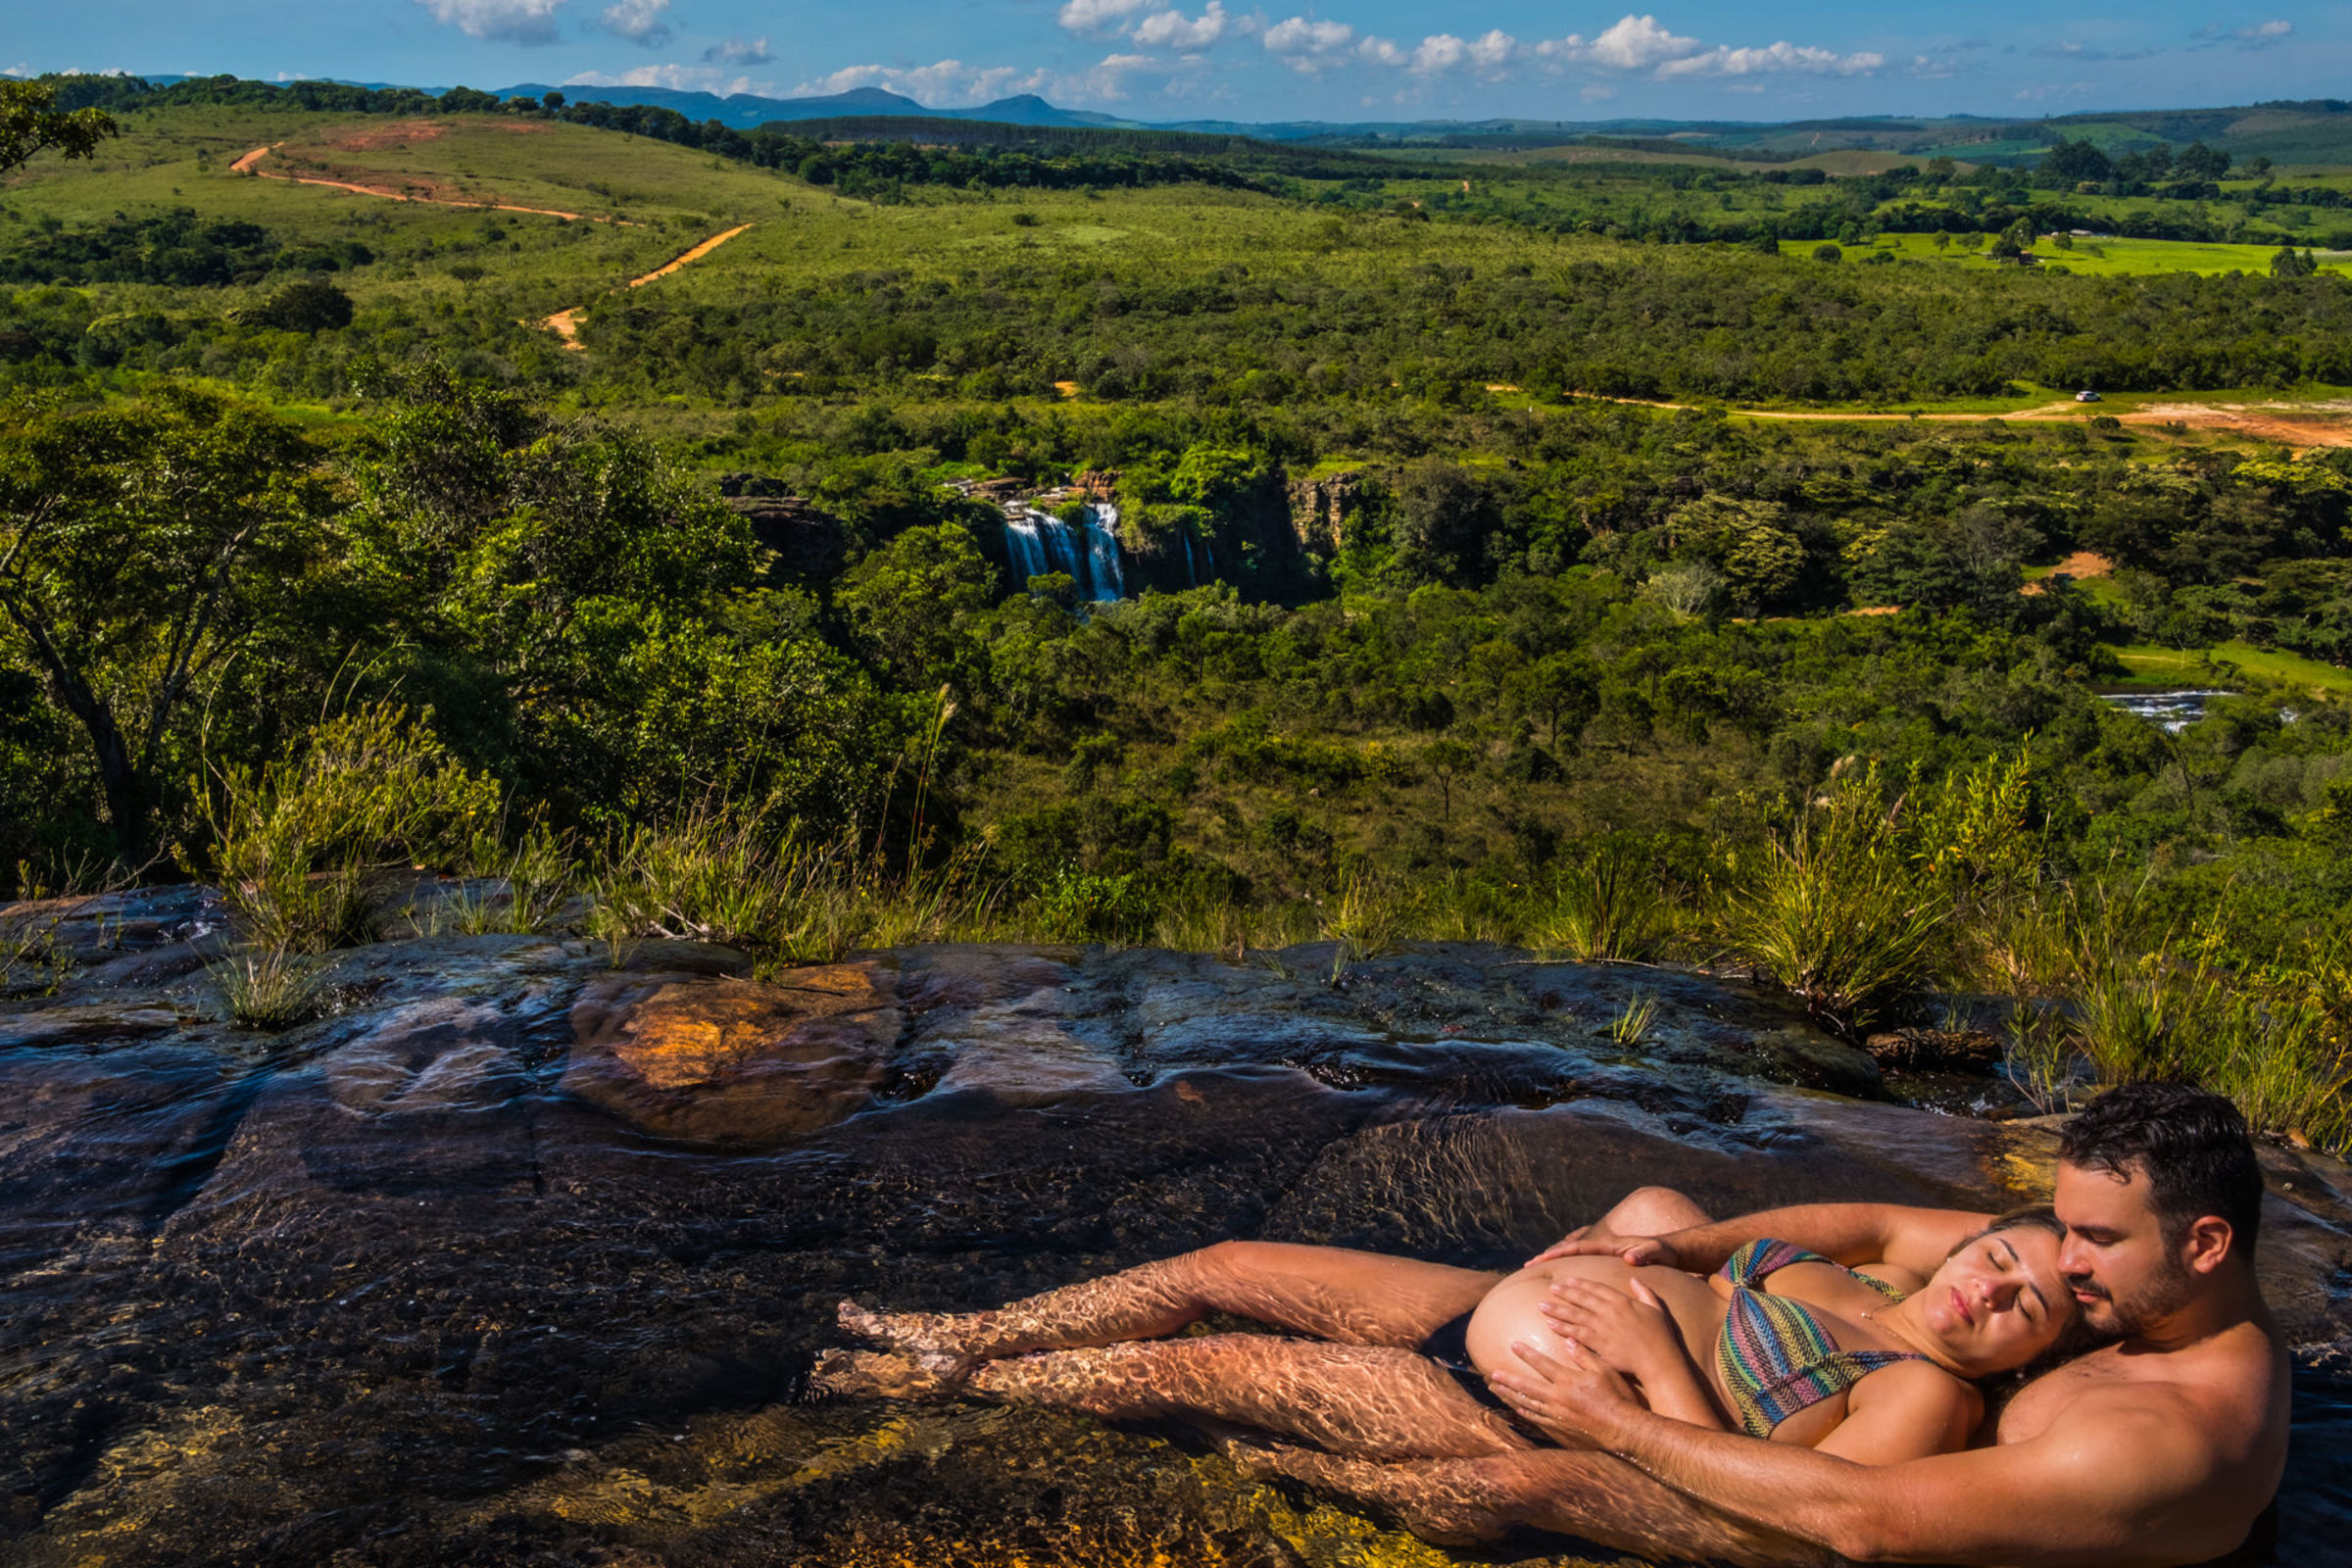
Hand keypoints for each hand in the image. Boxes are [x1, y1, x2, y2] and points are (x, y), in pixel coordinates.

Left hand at [1487, 1336, 1637, 1446]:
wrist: (1622, 1428)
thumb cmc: (1617, 1396)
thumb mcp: (1604, 1370)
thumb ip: (1584, 1355)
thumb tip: (1568, 1340)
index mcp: (1568, 1381)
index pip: (1542, 1364)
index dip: (1526, 1353)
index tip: (1512, 1344)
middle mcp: (1558, 1398)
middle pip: (1527, 1386)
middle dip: (1508, 1379)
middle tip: (1492, 1374)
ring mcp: (1558, 1414)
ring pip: (1528, 1403)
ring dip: (1510, 1396)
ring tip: (1497, 1389)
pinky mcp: (1561, 1427)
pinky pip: (1538, 1418)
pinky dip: (1525, 1412)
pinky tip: (1517, 1409)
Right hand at [1527, 1225, 1678, 1268]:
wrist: (1673, 1251)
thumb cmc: (1665, 1253)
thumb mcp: (1657, 1252)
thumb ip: (1645, 1253)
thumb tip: (1630, 1257)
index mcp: (1610, 1245)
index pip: (1579, 1248)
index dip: (1559, 1252)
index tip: (1541, 1258)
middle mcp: (1604, 1248)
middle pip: (1570, 1250)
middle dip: (1550, 1257)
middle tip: (1528, 1265)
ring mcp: (1604, 1256)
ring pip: (1575, 1258)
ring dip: (1557, 1263)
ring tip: (1538, 1273)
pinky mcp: (1608, 1264)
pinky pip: (1584, 1266)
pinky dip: (1571, 1271)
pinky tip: (1564, 1283)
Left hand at [1539, 1277, 1679, 1382]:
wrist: (1658, 1360)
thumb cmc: (1661, 1336)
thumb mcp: (1656, 1309)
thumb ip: (1645, 1292)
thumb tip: (1635, 1279)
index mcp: (1623, 1301)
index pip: (1597, 1288)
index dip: (1582, 1283)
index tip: (1569, 1280)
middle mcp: (1610, 1311)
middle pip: (1582, 1298)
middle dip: (1565, 1292)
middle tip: (1552, 1289)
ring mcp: (1603, 1327)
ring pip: (1575, 1314)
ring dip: (1557, 1309)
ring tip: (1542, 1305)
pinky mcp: (1598, 1343)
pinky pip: (1576, 1333)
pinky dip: (1562, 1327)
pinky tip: (1551, 1324)